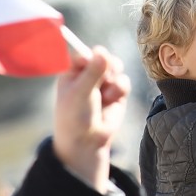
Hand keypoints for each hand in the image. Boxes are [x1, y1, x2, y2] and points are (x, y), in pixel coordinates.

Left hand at [53, 46, 130, 193]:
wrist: (86, 142)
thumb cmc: (75, 117)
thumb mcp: (81, 92)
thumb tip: (102, 52)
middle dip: (107, 63)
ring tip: (108, 88)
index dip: (91, 54)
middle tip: (108, 69)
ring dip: (114, 76)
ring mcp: (103, 85)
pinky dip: (120, 88)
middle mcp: (88, 76)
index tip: (95, 57)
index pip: (83, 53)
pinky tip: (112, 99)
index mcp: (72, 73)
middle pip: (102, 56)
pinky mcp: (116, 94)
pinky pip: (124, 81)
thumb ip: (92, 72)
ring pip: (115, 67)